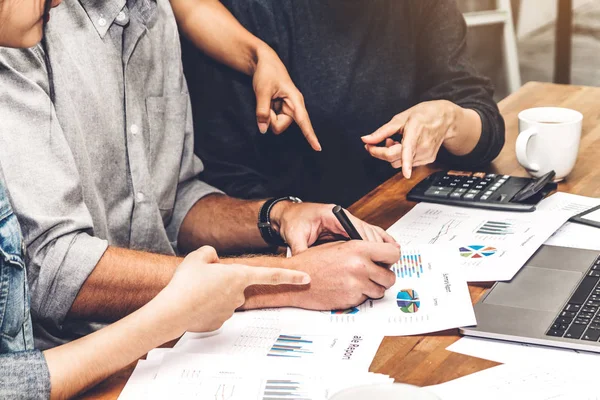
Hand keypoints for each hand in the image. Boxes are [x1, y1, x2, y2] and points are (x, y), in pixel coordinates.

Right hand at [161, 246, 309, 333]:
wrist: (172, 311)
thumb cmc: (186, 283)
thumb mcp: (197, 256)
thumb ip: (210, 253)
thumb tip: (214, 260)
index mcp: (238, 275)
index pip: (271, 275)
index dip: (291, 276)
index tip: (306, 278)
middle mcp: (238, 294)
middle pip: (235, 283)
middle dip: (221, 280)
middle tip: (201, 279)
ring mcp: (229, 310)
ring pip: (223, 296)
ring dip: (212, 293)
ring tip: (193, 292)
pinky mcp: (218, 322)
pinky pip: (215, 309)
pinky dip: (205, 306)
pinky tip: (193, 305)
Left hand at [252, 45, 320, 150]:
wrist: (263, 61)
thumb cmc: (267, 72)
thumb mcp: (262, 90)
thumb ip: (262, 111)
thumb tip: (263, 130)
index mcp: (295, 100)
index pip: (304, 121)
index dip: (310, 136)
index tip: (318, 148)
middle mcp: (294, 107)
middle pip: (281, 126)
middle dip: (270, 119)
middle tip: (266, 102)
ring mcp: (287, 109)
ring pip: (275, 124)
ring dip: (268, 115)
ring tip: (267, 99)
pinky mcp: (281, 110)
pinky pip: (272, 119)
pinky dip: (267, 113)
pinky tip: (268, 100)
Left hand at [270, 202, 395, 254]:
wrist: (289, 214)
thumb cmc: (293, 221)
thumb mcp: (295, 235)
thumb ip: (301, 249)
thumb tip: (306, 266)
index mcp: (332, 215)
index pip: (356, 228)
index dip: (368, 243)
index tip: (376, 256)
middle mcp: (342, 216)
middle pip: (367, 230)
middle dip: (378, 246)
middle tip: (387, 263)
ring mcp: (346, 221)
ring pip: (370, 232)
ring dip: (380, 245)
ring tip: (391, 260)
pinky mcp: (346, 227)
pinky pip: (366, 233)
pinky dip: (377, 241)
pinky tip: (388, 248)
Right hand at [285, 241, 399, 309]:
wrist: (296, 278)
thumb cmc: (313, 262)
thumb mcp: (339, 246)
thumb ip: (361, 249)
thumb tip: (380, 254)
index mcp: (358, 249)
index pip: (393, 253)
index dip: (391, 258)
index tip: (387, 260)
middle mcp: (360, 267)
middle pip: (390, 276)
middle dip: (383, 277)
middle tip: (374, 274)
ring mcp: (357, 285)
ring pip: (380, 290)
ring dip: (372, 288)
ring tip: (357, 281)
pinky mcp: (352, 299)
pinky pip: (366, 299)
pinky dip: (360, 295)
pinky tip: (346, 288)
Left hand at [361, 100, 462, 178]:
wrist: (445, 119)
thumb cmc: (424, 115)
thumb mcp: (400, 118)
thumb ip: (382, 131)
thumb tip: (366, 139)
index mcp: (415, 132)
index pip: (406, 150)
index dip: (401, 160)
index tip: (401, 170)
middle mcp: (422, 146)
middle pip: (395, 158)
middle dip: (380, 152)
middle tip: (375, 142)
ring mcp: (426, 155)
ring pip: (399, 163)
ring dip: (391, 154)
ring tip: (394, 141)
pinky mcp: (428, 160)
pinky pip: (407, 164)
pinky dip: (401, 158)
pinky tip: (404, 147)